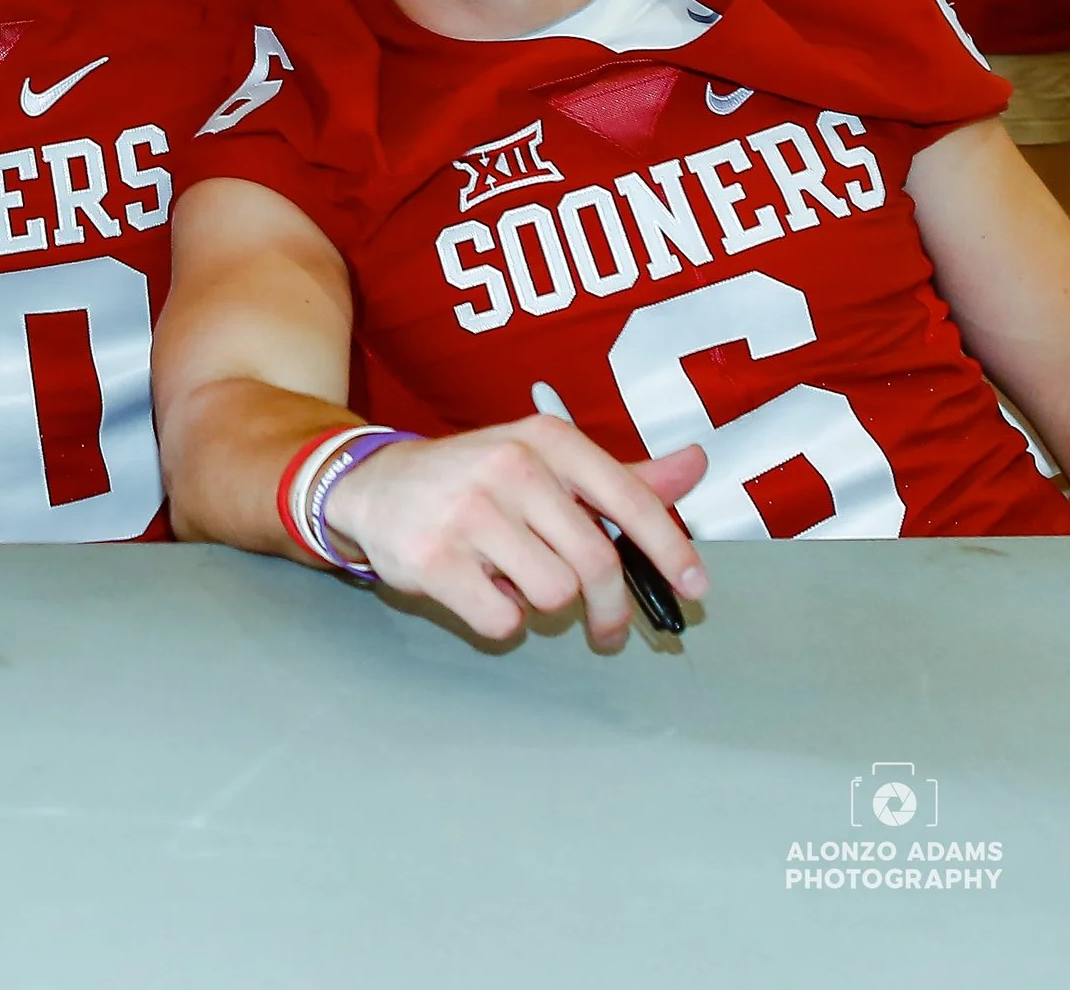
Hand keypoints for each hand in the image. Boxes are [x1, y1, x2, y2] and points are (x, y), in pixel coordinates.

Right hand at [320, 416, 710, 649]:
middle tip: (606, 629)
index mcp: (545, 440)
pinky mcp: (433, 558)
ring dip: (542, 604)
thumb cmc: (473, 480)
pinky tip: (479, 589)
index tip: (694, 589)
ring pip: (554, 595)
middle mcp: (510, 466)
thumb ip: (620, 477)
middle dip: (610, 608)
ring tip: (513, 580)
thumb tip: (696, 466)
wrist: (374, 486)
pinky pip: (504, 620)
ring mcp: (468, 512)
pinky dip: (500, 620)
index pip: (629, 500)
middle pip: (597, 563)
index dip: (670, 550)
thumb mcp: (544, 464)